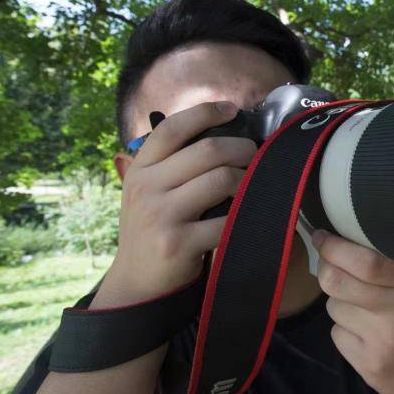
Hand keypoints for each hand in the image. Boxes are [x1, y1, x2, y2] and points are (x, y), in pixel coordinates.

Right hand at [98, 101, 256, 306]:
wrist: (137, 284)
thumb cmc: (153, 231)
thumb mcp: (147, 193)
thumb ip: (171, 166)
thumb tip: (220, 133)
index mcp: (140, 170)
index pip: (172, 128)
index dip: (204, 113)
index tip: (231, 109)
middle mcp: (147, 188)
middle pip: (207, 151)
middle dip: (242, 149)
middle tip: (256, 156)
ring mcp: (161, 216)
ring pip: (222, 180)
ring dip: (248, 180)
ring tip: (255, 186)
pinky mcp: (179, 244)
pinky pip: (226, 221)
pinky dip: (247, 217)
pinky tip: (255, 217)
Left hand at [312, 230, 393, 393]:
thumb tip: (351, 229)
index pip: (367, 261)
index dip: (335, 247)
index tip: (323, 237)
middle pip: (338, 282)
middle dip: (326, 268)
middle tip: (328, 262)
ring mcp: (387, 342)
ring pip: (334, 307)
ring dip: (341, 302)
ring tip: (367, 308)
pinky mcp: (371, 366)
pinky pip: (337, 334)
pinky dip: (345, 330)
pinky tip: (368, 334)